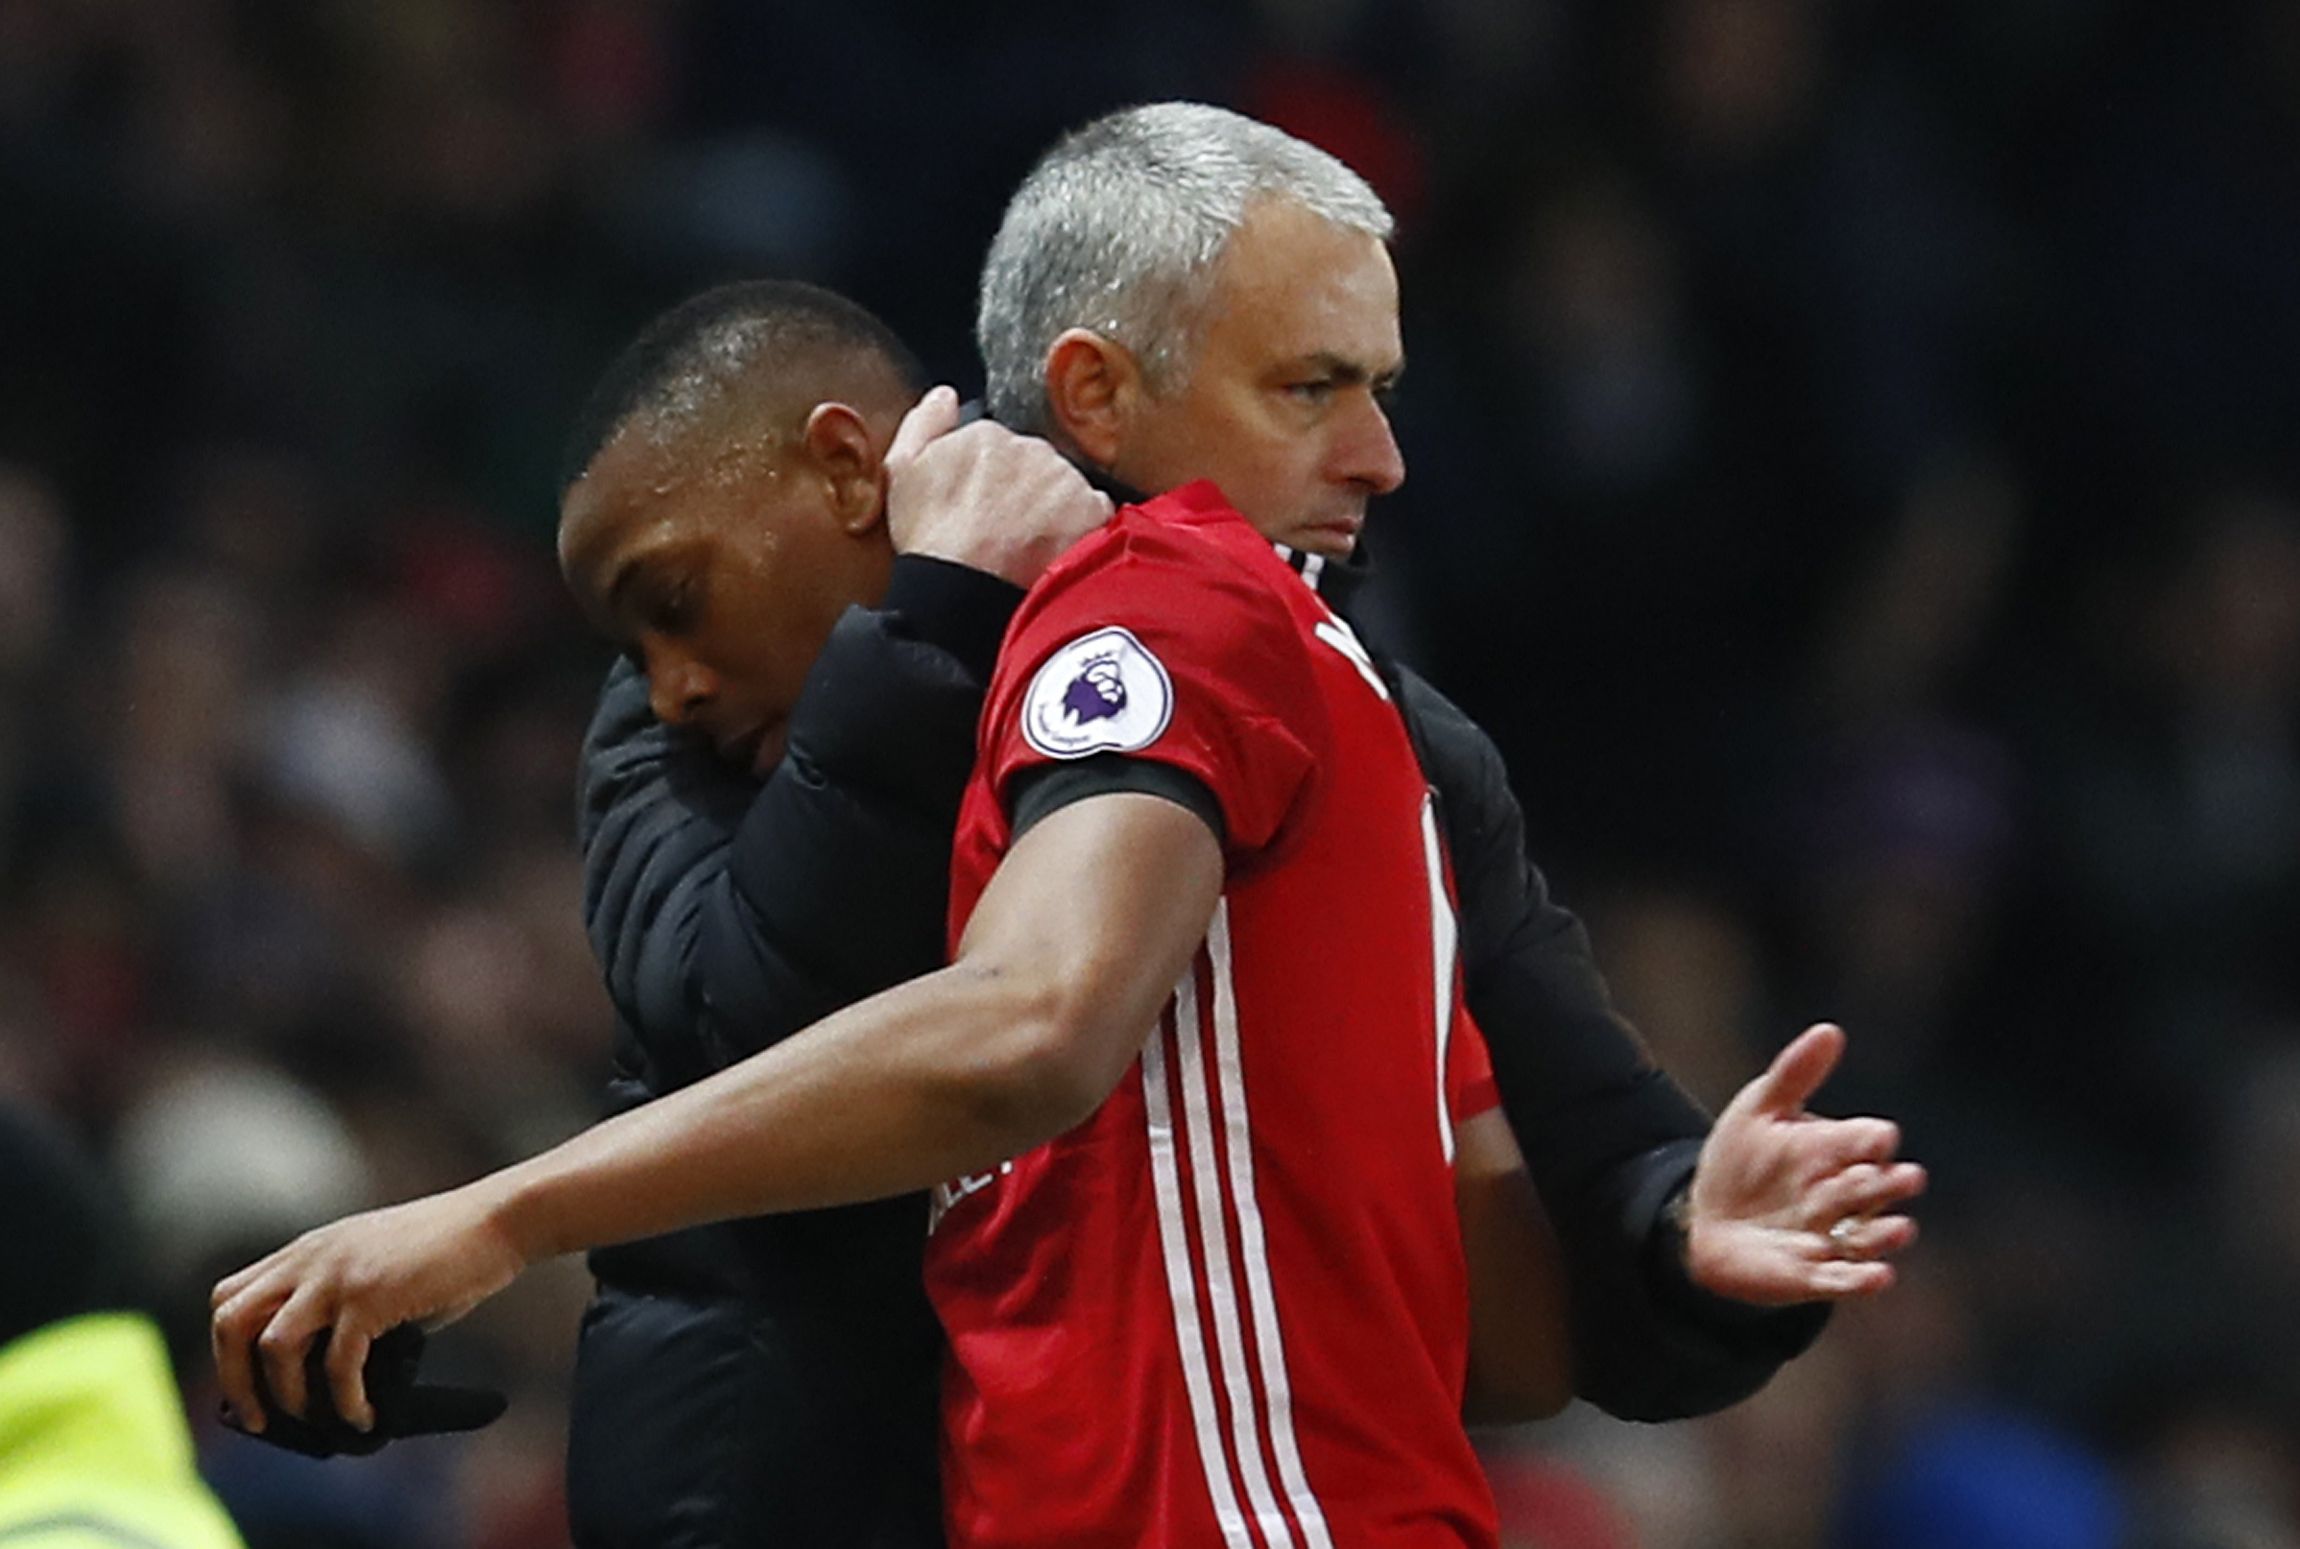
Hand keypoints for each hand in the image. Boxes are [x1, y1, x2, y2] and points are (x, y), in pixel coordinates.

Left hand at [211, 1184, 527, 1434]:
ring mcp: (338, 1275)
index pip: (230, 1297)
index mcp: (308, 1251)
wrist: (497, 1221)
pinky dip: (344, 1402)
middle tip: (257, 1420)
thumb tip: (329, 1379)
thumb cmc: (449, 1251)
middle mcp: (311, 1259)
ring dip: (287, 1397)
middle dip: (234, 1381)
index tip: (246, 1386)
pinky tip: (363, 1415)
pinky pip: (337, 1365)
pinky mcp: (372, 1296)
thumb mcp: (377, 1270)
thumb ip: (345, 1310)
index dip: (227, 1349)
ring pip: (271, 1346)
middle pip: (231, 1321)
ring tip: (315, 1422)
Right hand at [883, 385, 1111, 586]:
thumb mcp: (902, 473)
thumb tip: (945, 395)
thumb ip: (925, 425)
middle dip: (1026, 494)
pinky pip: (1095, 513)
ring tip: (1030, 548)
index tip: (984, 508)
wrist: (963, 588)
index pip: (1000, 449)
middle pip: (1037, 467)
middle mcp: (1030, 448)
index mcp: (987, 435)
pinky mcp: (1090, 510)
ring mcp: (1064, 479)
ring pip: (1066, 489)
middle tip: (1007, 532)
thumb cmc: (930, 540)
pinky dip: (1081, 531)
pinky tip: (1056, 552)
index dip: (992, 482)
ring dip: (1054, 512)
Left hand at [1681, 1023, 1925, 1305]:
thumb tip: (1830, 1030)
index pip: (1867, 1141)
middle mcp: (1842, 1195)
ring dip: (1886, 1236)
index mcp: (1835, 1151)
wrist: (1702, 1217)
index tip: (1876, 1139)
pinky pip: (1843, 1281)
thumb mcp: (1761, 1109)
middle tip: (1903, 1178)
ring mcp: (1830, 1236)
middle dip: (1888, 1184)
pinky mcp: (1812, 1275)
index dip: (1872, 1141)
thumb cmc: (1742, 1159)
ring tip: (1899, 1229)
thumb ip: (1795, 1073)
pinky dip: (1863, 1280)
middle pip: (1875, 1188)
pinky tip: (1880, 1276)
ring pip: (1870, 1237)